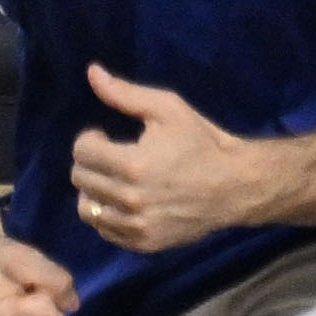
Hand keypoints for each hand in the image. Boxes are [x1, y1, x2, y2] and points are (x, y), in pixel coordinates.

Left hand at [65, 63, 286, 249]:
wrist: (235, 185)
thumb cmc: (201, 143)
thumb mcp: (167, 109)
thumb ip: (124, 94)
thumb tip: (92, 72)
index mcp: (133, 164)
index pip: (81, 152)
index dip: (90, 139)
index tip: (105, 136)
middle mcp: (131, 200)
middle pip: (80, 179)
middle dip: (90, 162)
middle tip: (110, 156)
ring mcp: (137, 225)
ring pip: (87, 209)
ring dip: (94, 191)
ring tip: (113, 180)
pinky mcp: (146, 243)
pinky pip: (106, 231)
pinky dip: (107, 215)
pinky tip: (124, 201)